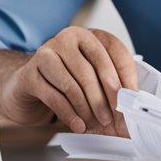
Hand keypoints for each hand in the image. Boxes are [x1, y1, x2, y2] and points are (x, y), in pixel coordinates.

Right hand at [0, 28, 136, 135]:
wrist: (26, 88)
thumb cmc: (65, 83)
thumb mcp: (92, 79)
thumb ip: (112, 87)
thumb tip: (134, 104)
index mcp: (89, 36)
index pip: (115, 51)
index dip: (126, 77)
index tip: (131, 100)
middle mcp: (67, 39)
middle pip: (93, 69)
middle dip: (106, 98)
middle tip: (114, 118)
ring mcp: (46, 54)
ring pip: (73, 84)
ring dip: (88, 108)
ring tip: (96, 124)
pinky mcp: (29, 73)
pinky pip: (54, 96)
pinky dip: (69, 114)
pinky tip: (78, 125)